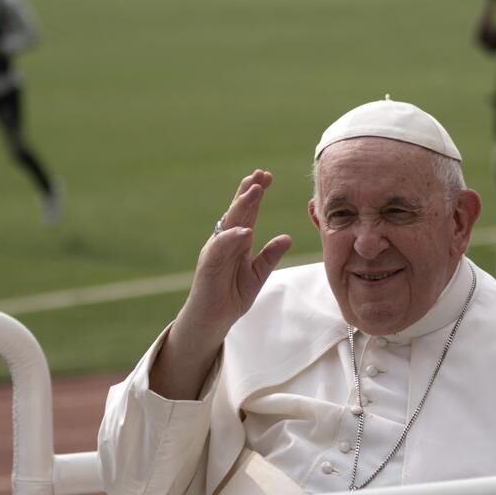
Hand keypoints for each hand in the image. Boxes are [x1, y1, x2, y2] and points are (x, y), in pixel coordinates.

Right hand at [151, 170, 291, 399]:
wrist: (213, 320)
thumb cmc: (232, 296)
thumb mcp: (258, 274)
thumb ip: (270, 256)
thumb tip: (287, 237)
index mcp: (238, 241)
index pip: (247, 212)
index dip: (255, 194)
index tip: (266, 176)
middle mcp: (225, 242)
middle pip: (237, 211)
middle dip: (249, 192)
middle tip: (261, 174)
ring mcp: (215, 251)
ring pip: (229, 223)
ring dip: (241, 206)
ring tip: (254, 191)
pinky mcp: (208, 265)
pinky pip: (220, 248)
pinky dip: (232, 238)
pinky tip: (245, 230)